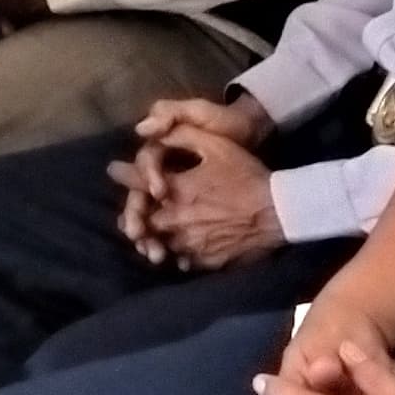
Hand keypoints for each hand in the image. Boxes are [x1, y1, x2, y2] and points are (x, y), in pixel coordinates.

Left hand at [121, 124, 283, 272]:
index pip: (137, 183)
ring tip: (145, 236)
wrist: (279, 212)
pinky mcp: (205, 260)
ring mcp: (190, 243)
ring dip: (151, 238)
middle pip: (142, 220)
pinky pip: (181, 260)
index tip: (114, 170)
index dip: (123, 174)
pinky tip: (176, 248)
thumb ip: (181, 136)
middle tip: (129, 217)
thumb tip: (154, 133)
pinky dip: (175, 253)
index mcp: (176, 190)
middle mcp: (177, 219)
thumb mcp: (215, 145)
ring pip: (159, 242)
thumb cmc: (246, 175)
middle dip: (134, 215)